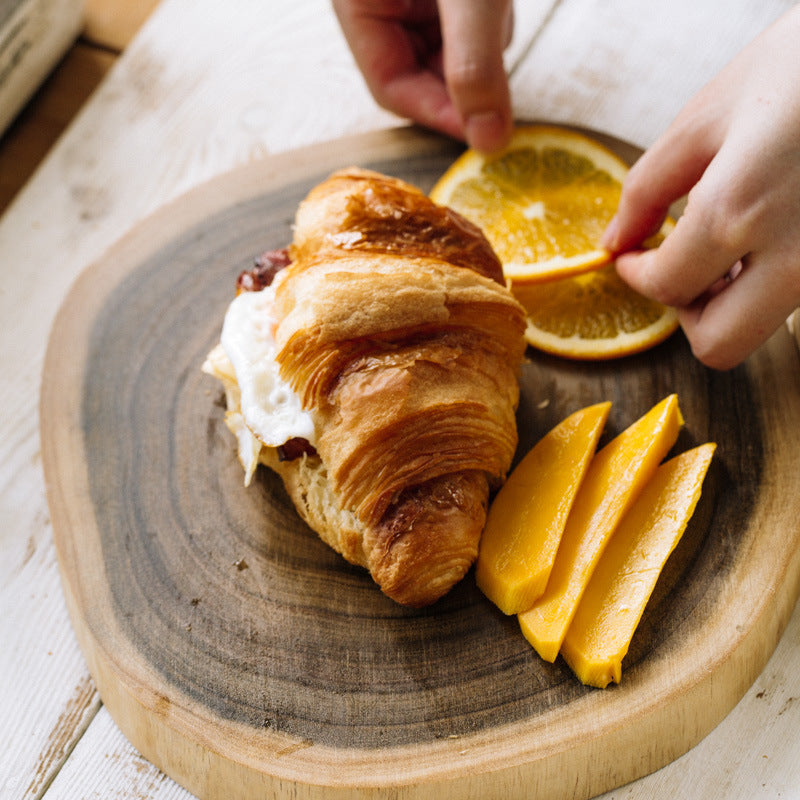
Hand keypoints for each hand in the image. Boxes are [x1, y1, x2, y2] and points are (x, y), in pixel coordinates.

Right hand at [332, 0, 513, 151]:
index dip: (439, 113)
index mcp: (359, 2)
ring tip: (495, 7)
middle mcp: (381, 3)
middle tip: (502, 76)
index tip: (484, 130)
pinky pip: (468, 27)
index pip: (391, 86)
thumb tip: (488, 142)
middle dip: (466, 78)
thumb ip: (475, 66)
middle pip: (421, 75)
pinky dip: (492, 22)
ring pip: (450, 52)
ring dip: (485, 46)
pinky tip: (499, 1)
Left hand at [603, 5, 799, 369]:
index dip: (637, 276)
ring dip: (727, 304)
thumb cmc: (797, 65)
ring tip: (724, 246)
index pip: (667, 288)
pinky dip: (766, 282)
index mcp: (738, 212)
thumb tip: (615, 241)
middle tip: (677, 269)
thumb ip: (646, 189)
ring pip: (760, 329)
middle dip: (685, 313)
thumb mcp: (706, 116)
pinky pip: (792, 298)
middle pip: (718, 344)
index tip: (632, 257)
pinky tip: (763, 235)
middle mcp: (792, 254)